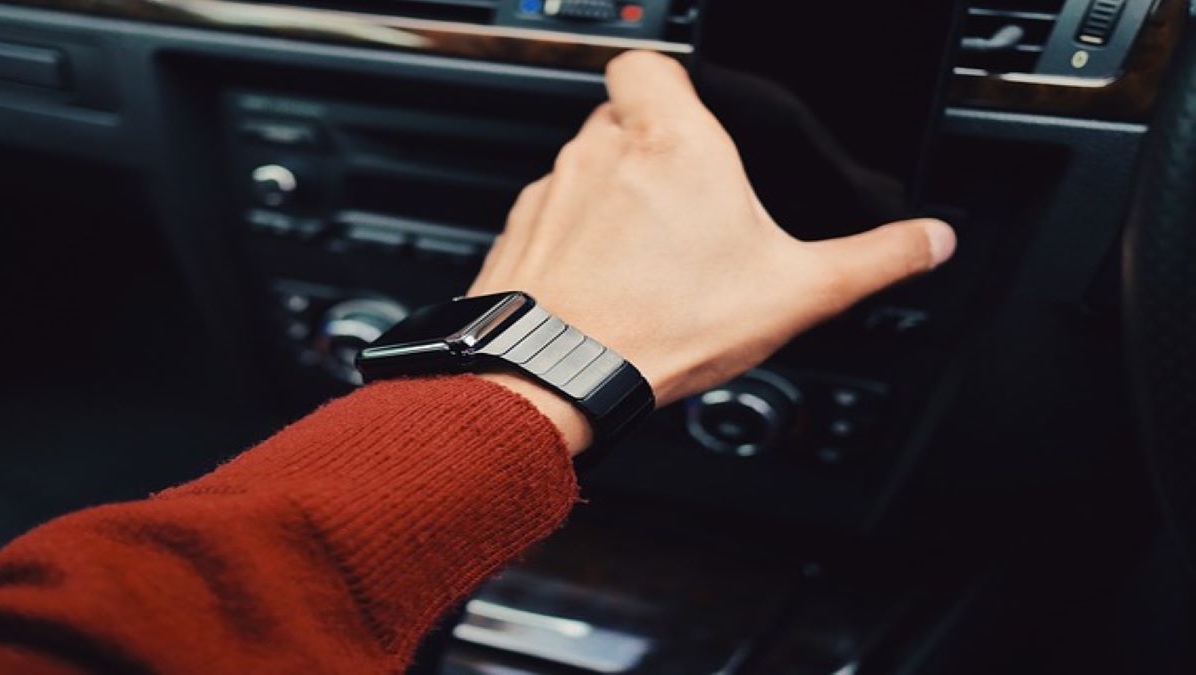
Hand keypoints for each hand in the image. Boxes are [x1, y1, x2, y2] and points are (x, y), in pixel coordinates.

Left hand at [472, 51, 954, 419]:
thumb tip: (927, 241)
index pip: (650, 62)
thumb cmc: (661, 327)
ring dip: (612, 195)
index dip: (671, 81)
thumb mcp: (793, 294)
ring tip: (649, 256)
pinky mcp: (521, 231)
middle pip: (624, 117)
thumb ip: (871, 260)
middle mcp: (602, 151)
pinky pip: (551, 215)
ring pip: (585, 167)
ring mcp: (553, 189)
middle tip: (688, 205)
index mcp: (672, 142)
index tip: (696, 118)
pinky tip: (605, 282)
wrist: (556, 375)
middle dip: (654, 149)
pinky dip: (574, 236)